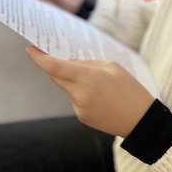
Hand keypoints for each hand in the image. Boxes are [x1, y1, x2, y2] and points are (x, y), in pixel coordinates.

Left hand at [25, 47, 153, 136]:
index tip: (29, 49)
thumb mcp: (113, 67)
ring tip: (100, 83)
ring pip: (68, 87)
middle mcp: (79, 94)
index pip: (55, 67)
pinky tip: (101, 96)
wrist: (141, 121)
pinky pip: (76, 98)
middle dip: (53, 66)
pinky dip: (82, 92)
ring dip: (74, 80)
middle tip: (53, 55)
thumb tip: (69, 64)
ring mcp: (79, 107)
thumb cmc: (131, 90)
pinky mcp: (82, 117)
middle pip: (56, 77)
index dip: (39, 58)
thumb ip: (88, 64)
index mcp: (88, 78)